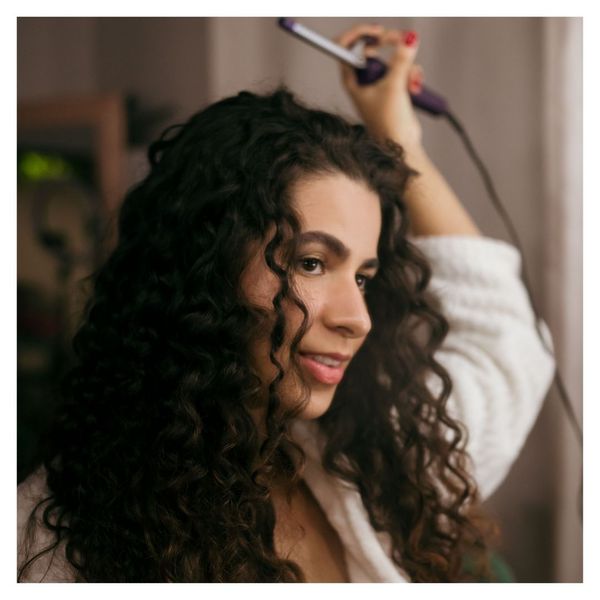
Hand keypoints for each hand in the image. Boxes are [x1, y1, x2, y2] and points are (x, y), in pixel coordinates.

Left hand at [335, 24, 423, 151]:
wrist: (401, 145)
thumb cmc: (388, 124)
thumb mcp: (394, 86)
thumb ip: (401, 60)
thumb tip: (409, 39)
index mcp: (352, 79)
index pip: (347, 46)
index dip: (360, 33)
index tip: (377, 31)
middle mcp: (362, 80)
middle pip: (371, 47)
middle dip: (389, 43)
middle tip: (400, 40)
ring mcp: (377, 84)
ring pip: (389, 58)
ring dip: (405, 64)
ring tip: (411, 79)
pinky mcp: (391, 89)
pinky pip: (401, 70)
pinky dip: (410, 74)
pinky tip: (415, 85)